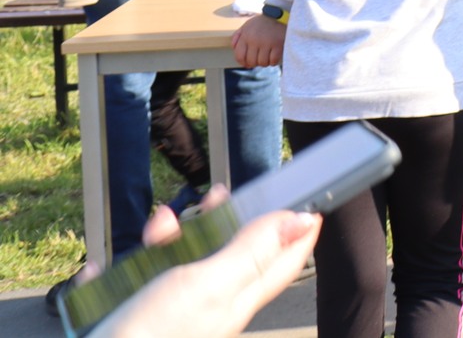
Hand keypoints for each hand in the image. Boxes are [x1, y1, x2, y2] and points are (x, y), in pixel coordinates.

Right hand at [91, 188, 320, 337]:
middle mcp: (210, 308)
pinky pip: (133, 287)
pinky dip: (119, 274)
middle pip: (230, 256)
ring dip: (165, 242)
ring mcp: (172, 315)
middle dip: (221, 223)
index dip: (296, 230)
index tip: (304, 198)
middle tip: (212, 198)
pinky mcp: (135, 319)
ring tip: (156, 227)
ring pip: (179, 265)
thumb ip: (253, 252)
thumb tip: (304, 222)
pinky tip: (98, 273)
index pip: (283, 262)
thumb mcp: (209, 284)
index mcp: (237, 300)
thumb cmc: (153, 335)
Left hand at [232, 15, 285, 68]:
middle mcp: (255, 40)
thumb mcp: (246, 26)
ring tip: (266, 57)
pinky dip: (273, 61)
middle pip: (251, 61)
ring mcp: (267, 43)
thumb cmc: (261, 22)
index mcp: (246, 36)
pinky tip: (273, 56)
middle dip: (254, 63)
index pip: (240, 56)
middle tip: (258, 59)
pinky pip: (273, 60)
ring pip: (262, 62)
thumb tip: (234, 48)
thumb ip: (237, 36)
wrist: (279, 14)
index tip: (247, 63)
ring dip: (264, 62)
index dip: (243, 62)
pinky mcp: (278, 44)